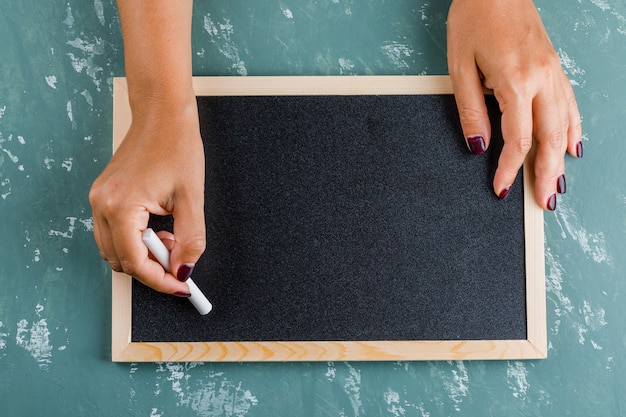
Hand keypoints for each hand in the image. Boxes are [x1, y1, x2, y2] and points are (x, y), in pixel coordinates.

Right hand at [89, 96, 205, 294]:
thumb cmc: (177, 146)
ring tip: (171, 238)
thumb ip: (190, 241)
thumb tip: (184, 271)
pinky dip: (136, 239)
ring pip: (114, 249)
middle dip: (152, 268)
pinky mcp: (103, 194)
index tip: (181, 286)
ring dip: (143, 254)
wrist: (162, 114)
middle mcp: (102, 205)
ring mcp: (98, 199)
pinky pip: (114, 232)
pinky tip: (158, 227)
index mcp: (121, 207)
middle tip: (180, 260)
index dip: (160, 280)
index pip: (135, 263)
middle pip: (121, 261)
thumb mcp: (192, 199)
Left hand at [447, 0, 581, 209]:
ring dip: (563, 158)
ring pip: (565, 124)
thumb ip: (470, 109)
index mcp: (516, 81)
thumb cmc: (473, 18)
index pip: (518, 139)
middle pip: (550, 138)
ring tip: (559, 185)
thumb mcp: (460, 66)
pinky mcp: (554, 66)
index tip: (502, 188)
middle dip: (547, 174)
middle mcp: (542, 79)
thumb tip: (477, 145)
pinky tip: (574, 146)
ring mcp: (553, 72)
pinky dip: (574, 129)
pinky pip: (570, 104)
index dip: (510, 168)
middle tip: (544, 203)